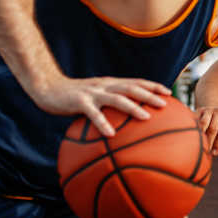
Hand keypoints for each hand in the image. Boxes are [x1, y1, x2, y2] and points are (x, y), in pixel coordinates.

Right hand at [31, 75, 169, 136]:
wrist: (47, 87)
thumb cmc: (73, 97)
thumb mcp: (94, 98)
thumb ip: (108, 106)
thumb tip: (124, 124)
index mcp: (110, 84)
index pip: (135, 82)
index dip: (152, 86)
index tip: (169, 92)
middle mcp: (104, 86)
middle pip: (131, 88)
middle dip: (150, 94)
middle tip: (166, 104)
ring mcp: (92, 93)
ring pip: (117, 98)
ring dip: (133, 107)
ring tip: (146, 117)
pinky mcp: (79, 102)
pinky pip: (93, 114)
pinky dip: (103, 123)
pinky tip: (111, 134)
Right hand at [197, 106, 217, 155]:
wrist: (216, 117)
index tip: (215, 153)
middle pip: (213, 128)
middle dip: (210, 141)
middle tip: (207, 152)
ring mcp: (208, 110)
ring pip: (203, 124)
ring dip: (202, 137)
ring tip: (201, 146)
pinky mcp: (198, 111)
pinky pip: (195, 122)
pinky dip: (195, 131)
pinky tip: (195, 139)